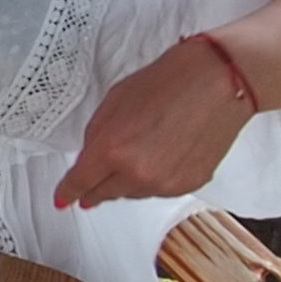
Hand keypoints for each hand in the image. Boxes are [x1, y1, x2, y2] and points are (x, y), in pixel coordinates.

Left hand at [52, 36, 255, 209]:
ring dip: (125, 183)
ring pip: (132, 193)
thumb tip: (88, 163)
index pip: (80, 182)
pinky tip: (159, 159)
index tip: (62, 200)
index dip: (68, 192)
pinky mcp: (189, 184)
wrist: (218, 82)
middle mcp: (137, 174)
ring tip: (134, 159)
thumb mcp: (113, 103)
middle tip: (90, 187)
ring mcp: (165, 183)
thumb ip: (96, 137)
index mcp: (112, 151)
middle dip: (95, 189)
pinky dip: (152, 180)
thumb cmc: (165, 83)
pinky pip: (159, 190)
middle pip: (105, 193)